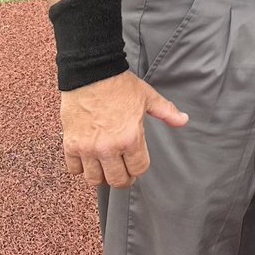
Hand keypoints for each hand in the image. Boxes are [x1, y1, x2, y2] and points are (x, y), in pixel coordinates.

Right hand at [60, 72, 187, 187]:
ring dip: (101, 176)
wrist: (91, 74)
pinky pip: (74, 169)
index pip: (138, 169)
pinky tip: (88, 160)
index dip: (139, 170)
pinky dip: (81, 168)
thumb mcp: (148, 98)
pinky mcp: (71, 145)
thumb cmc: (120, 85)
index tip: (137, 167)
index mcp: (131, 137)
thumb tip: (183, 120)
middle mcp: (109, 147)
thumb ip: (167, 112)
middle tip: (123, 174)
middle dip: (123, 179)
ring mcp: (88, 148)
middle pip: (117, 180)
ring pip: (94, 179)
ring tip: (106, 169)